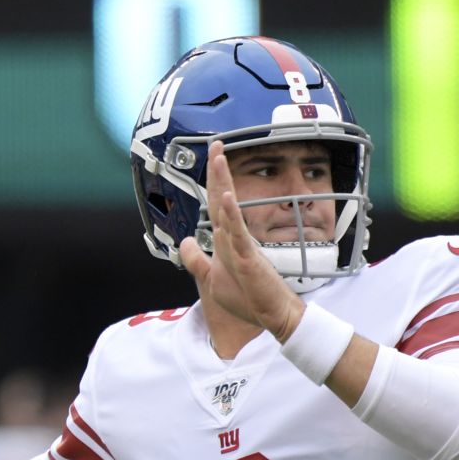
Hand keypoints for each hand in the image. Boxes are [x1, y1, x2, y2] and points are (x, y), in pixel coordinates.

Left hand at [179, 141, 302, 341]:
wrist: (272, 315)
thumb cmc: (248, 298)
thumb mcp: (211, 279)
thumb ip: (197, 260)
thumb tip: (186, 240)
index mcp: (227, 239)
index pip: (216, 204)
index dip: (212, 181)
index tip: (212, 157)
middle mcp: (234, 237)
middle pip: (222, 198)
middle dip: (218, 170)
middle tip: (216, 144)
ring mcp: (242, 245)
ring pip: (229, 208)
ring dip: (223, 182)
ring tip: (220, 157)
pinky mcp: (248, 257)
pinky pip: (238, 232)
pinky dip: (231, 213)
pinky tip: (225, 196)